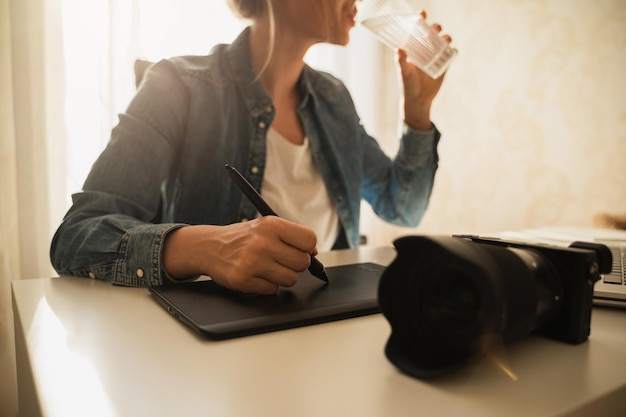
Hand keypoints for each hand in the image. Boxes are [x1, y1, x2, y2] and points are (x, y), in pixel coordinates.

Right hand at [162, 217, 316, 293]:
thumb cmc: (243, 238)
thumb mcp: (266, 227)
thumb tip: (314, 252)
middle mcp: (262, 242)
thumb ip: (290, 236)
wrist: (209, 247)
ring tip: (268, 267)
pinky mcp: (244, 279)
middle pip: (303, 262)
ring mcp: (253, 262)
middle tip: (281, 260)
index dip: (308, 248)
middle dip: (295, 264)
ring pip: (291, 279)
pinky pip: (272, 289)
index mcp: (271, 225)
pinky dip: (267, 285)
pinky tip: (256, 274)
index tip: (300, 250)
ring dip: (282, 276)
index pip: (309, 239)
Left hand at [396, 10, 452, 130]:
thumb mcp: (403, 73)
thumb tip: (398, 49)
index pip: (417, 30)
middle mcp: (425, 50)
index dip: (421, 20)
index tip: (422, 13)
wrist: (418, 100)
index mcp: (414, 48)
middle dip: (436, 27)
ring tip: (445, 40)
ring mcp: (435, 56)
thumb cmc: (407, 85)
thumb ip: (401, 61)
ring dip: (446, 37)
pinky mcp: (444, 65)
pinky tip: (452, 51)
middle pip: (433, 32)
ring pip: (444, 41)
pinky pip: (451, 54)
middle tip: (436, 29)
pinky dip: (453, 51)